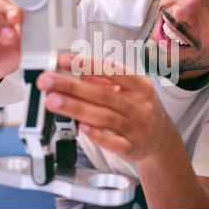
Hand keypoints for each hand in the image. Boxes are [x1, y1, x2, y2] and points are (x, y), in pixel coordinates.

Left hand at [36, 54, 175, 161]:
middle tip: (47, 81)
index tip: (64, 60)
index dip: (87, 64)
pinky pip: (113, 142)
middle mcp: (139, 105)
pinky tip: (80, 126)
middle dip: (72, 86)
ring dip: (76, 108)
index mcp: (140, 86)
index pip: (113, 70)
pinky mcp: (131, 147)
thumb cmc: (140, 108)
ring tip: (53, 101)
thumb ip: (106, 80)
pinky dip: (97, 134)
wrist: (161, 138)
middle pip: (103, 94)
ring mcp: (136, 127)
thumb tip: (81, 72)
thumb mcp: (131, 89)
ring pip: (104, 116)